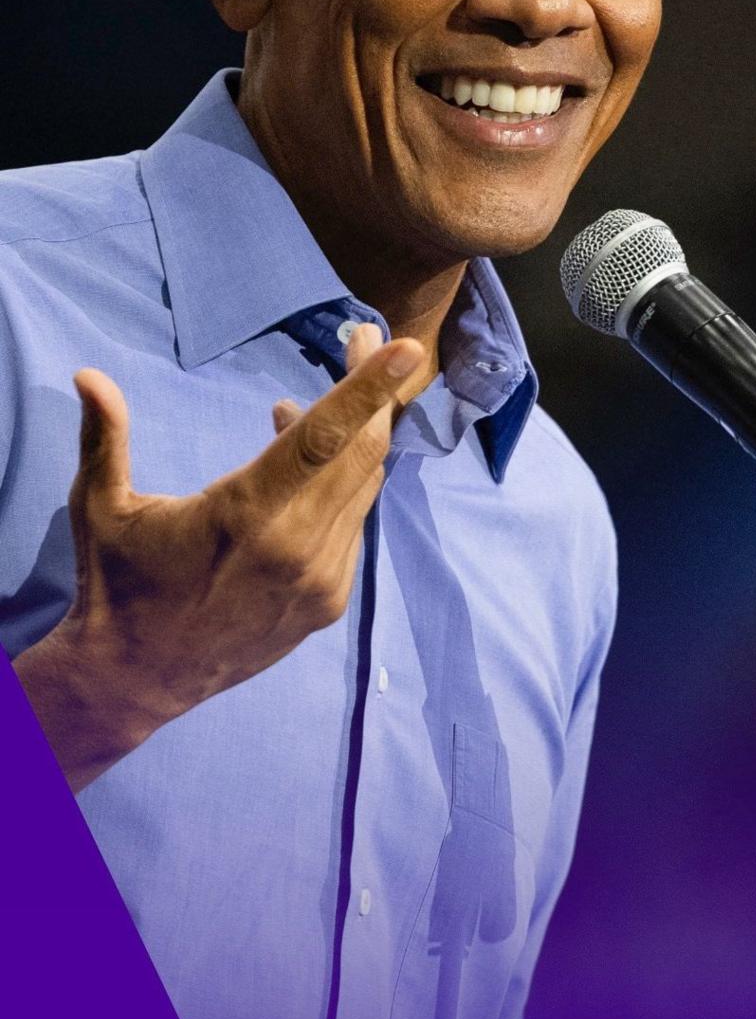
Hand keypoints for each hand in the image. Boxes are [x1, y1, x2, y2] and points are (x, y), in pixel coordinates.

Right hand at [13, 324, 422, 787]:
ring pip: (364, 487)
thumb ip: (104, 437)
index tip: (404, 350)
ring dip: (356, 435)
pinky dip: (342, 484)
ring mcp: (320, 580)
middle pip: (362, 453)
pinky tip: (308, 466)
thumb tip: (88, 373)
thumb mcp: (101, 507)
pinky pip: (353, 524)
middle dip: (374, 392)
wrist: (137, 680)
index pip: (324, 438)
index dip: (368, 390)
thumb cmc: (117, 583)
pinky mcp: (329, 603)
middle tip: (365, 338)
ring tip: (302, 407)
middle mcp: (297, 547)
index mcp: (247, 514)